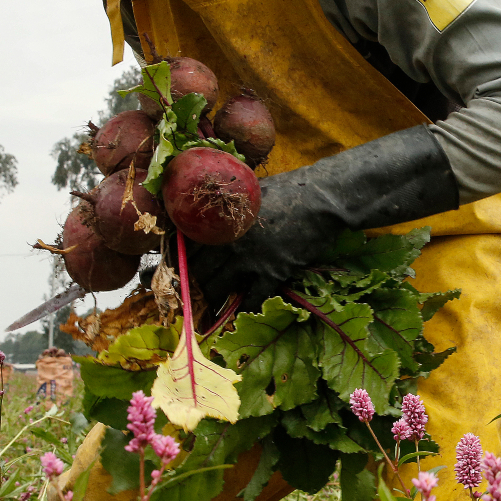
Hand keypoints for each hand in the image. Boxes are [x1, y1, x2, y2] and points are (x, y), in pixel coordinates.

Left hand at [183, 126, 457, 300]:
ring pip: (218, 288)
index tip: (177, 269)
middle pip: (198, 271)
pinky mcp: (272, 274)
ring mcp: (249, 260)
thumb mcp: (249, 190)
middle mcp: (228, 242)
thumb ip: (228, 205)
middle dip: (193, 283)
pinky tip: (238, 310)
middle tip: (190, 292)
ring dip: (212, 298)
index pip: (188, 247)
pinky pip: (249, 300)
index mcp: (220, 221)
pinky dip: (242, 307)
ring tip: (207, 306)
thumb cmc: (288, 189)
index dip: (182, 260)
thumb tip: (211, 211)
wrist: (322, 199)